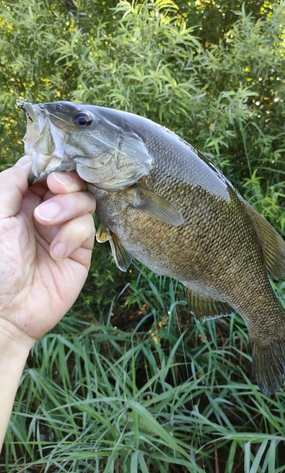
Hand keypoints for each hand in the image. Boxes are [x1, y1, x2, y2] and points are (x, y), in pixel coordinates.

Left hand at [0, 156, 95, 347]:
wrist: (7, 312)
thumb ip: (13, 182)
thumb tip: (33, 160)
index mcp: (22, 201)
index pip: (48, 172)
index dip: (55, 167)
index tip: (51, 173)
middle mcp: (46, 212)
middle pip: (72, 182)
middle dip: (65, 184)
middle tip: (53, 190)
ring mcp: (65, 230)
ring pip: (84, 201)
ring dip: (67, 208)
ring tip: (46, 225)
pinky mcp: (81, 249)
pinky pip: (88, 228)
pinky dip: (73, 235)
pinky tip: (57, 252)